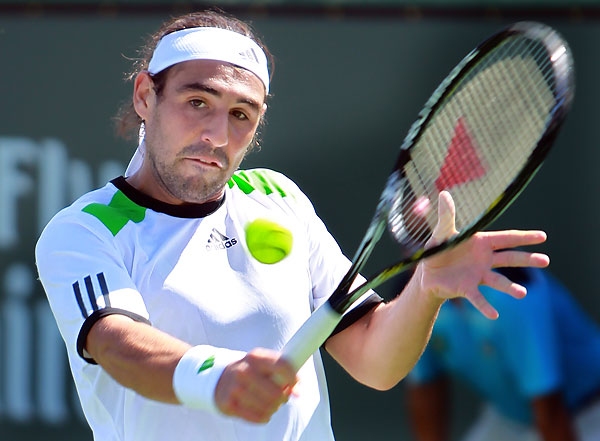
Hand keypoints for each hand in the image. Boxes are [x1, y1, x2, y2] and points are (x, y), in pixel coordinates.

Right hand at [214, 348, 296, 422]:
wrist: (220, 378)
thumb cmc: (251, 371)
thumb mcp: (264, 363)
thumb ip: (283, 372)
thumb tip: (298, 391)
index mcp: (255, 357)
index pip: (282, 366)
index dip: (293, 378)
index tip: (296, 385)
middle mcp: (243, 371)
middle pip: (276, 393)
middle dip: (283, 397)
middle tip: (281, 396)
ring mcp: (234, 388)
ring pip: (268, 407)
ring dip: (274, 408)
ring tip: (270, 403)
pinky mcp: (228, 404)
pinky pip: (257, 417)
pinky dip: (264, 417)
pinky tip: (262, 411)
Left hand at [417, 191, 548, 318]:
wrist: (426, 273)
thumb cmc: (438, 250)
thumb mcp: (441, 232)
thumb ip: (446, 216)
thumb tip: (444, 194)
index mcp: (481, 243)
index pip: (506, 238)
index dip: (523, 237)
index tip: (543, 237)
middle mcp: (484, 260)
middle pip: (509, 258)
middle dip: (527, 259)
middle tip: (545, 261)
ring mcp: (478, 275)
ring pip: (498, 281)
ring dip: (510, 288)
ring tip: (522, 293)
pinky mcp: (467, 289)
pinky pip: (478, 298)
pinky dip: (485, 306)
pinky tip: (494, 315)